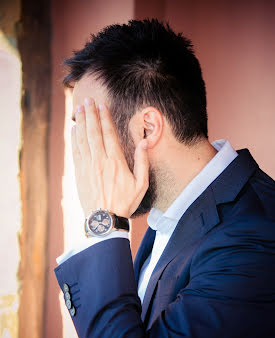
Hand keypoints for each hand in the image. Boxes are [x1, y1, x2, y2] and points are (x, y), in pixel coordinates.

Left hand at [72, 98, 148, 217]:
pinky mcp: (79, 173)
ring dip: (81, 122)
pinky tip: (74, 129)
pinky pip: (76, 151)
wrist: (105, 220)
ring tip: (79, 109)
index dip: (104, 118)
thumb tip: (144, 142)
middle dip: (90, 114)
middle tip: (88, 101)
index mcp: (116, 162)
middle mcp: (100, 161)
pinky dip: (74, 138)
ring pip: (82, 139)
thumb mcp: (141, 185)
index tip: (102, 106)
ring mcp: (87, 166)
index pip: (109, 134)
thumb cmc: (125, 203)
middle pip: (93, 132)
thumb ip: (142, 162)